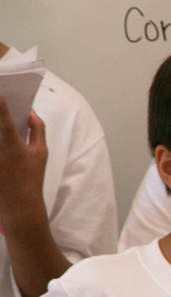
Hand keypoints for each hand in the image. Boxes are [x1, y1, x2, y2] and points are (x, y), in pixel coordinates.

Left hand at [0, 98, 47, 219]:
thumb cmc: (32, 176)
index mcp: (14, 146)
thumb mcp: (41, 153)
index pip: (6, 121)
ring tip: (0, 125)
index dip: (1, 106)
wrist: (18, 203)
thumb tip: (31, 112)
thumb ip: (38, 130)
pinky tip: (0, 139)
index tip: (0, 93)